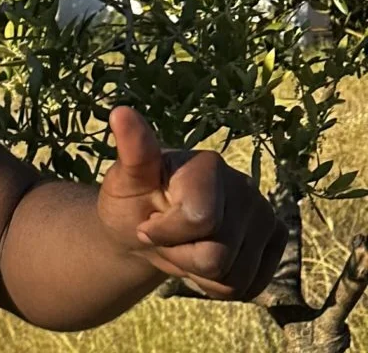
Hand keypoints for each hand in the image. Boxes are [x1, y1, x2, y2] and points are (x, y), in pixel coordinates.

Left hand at [97, 106, 287, 300]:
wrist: (148, 228)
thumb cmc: (134, 201)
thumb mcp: (123, 181)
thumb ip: (131, 153)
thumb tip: (121, 112)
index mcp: (207, 165)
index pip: (199, 220)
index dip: (164, 234)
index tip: (146, 223)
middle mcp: (245, 185)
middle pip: (216, 257)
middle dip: (180, 256)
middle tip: (165, 236)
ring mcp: (265, 213)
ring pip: (234, 276)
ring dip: (198, 273)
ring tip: (184, 246)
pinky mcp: (276, 239)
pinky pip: (250, 285)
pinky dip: (220, 284)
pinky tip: (204, 259)